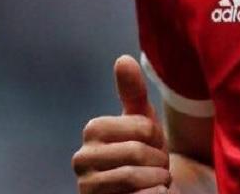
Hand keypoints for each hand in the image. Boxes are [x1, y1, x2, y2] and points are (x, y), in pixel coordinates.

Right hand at [73, 55, 172, 193]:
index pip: (142, 127)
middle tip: (156, 166)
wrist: (146, 189)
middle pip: (136, 152)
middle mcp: (81, 160)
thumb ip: (133, 91)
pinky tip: (151, 193)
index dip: (157, 136)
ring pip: (133, 176)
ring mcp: (88, 187)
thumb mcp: (143, 121)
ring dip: (157, 179)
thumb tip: (122, 59)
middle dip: (158, 160)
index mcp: (93, 131)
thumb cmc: (145, 152)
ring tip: (154, 180)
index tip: (154, 144)